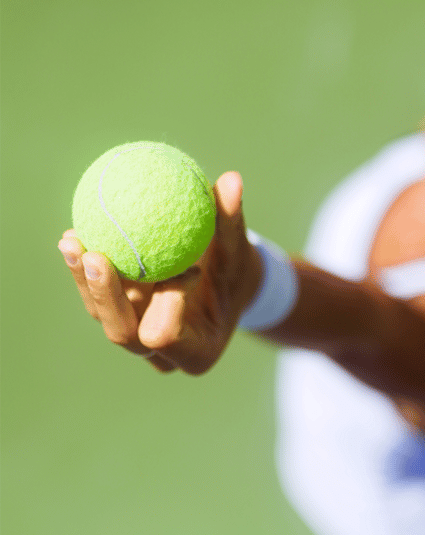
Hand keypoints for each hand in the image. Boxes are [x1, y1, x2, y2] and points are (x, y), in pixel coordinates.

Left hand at [58, 171, 261, 374]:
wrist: (225, 286)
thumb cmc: (236, 268)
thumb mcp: (239, 248)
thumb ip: (232, 221)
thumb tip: (233, 179)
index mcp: (197, 352)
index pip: (168, 334)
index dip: (165, 306)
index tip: (180, 270)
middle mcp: (162, 355)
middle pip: (124, 333)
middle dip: (106, 297)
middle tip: (97, 256)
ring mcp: (137, 339)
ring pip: (104, 315)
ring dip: (86, 280)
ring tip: (73, 240)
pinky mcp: (120, 319)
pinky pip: (98, 298)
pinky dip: (86, 270)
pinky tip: (74, 236)